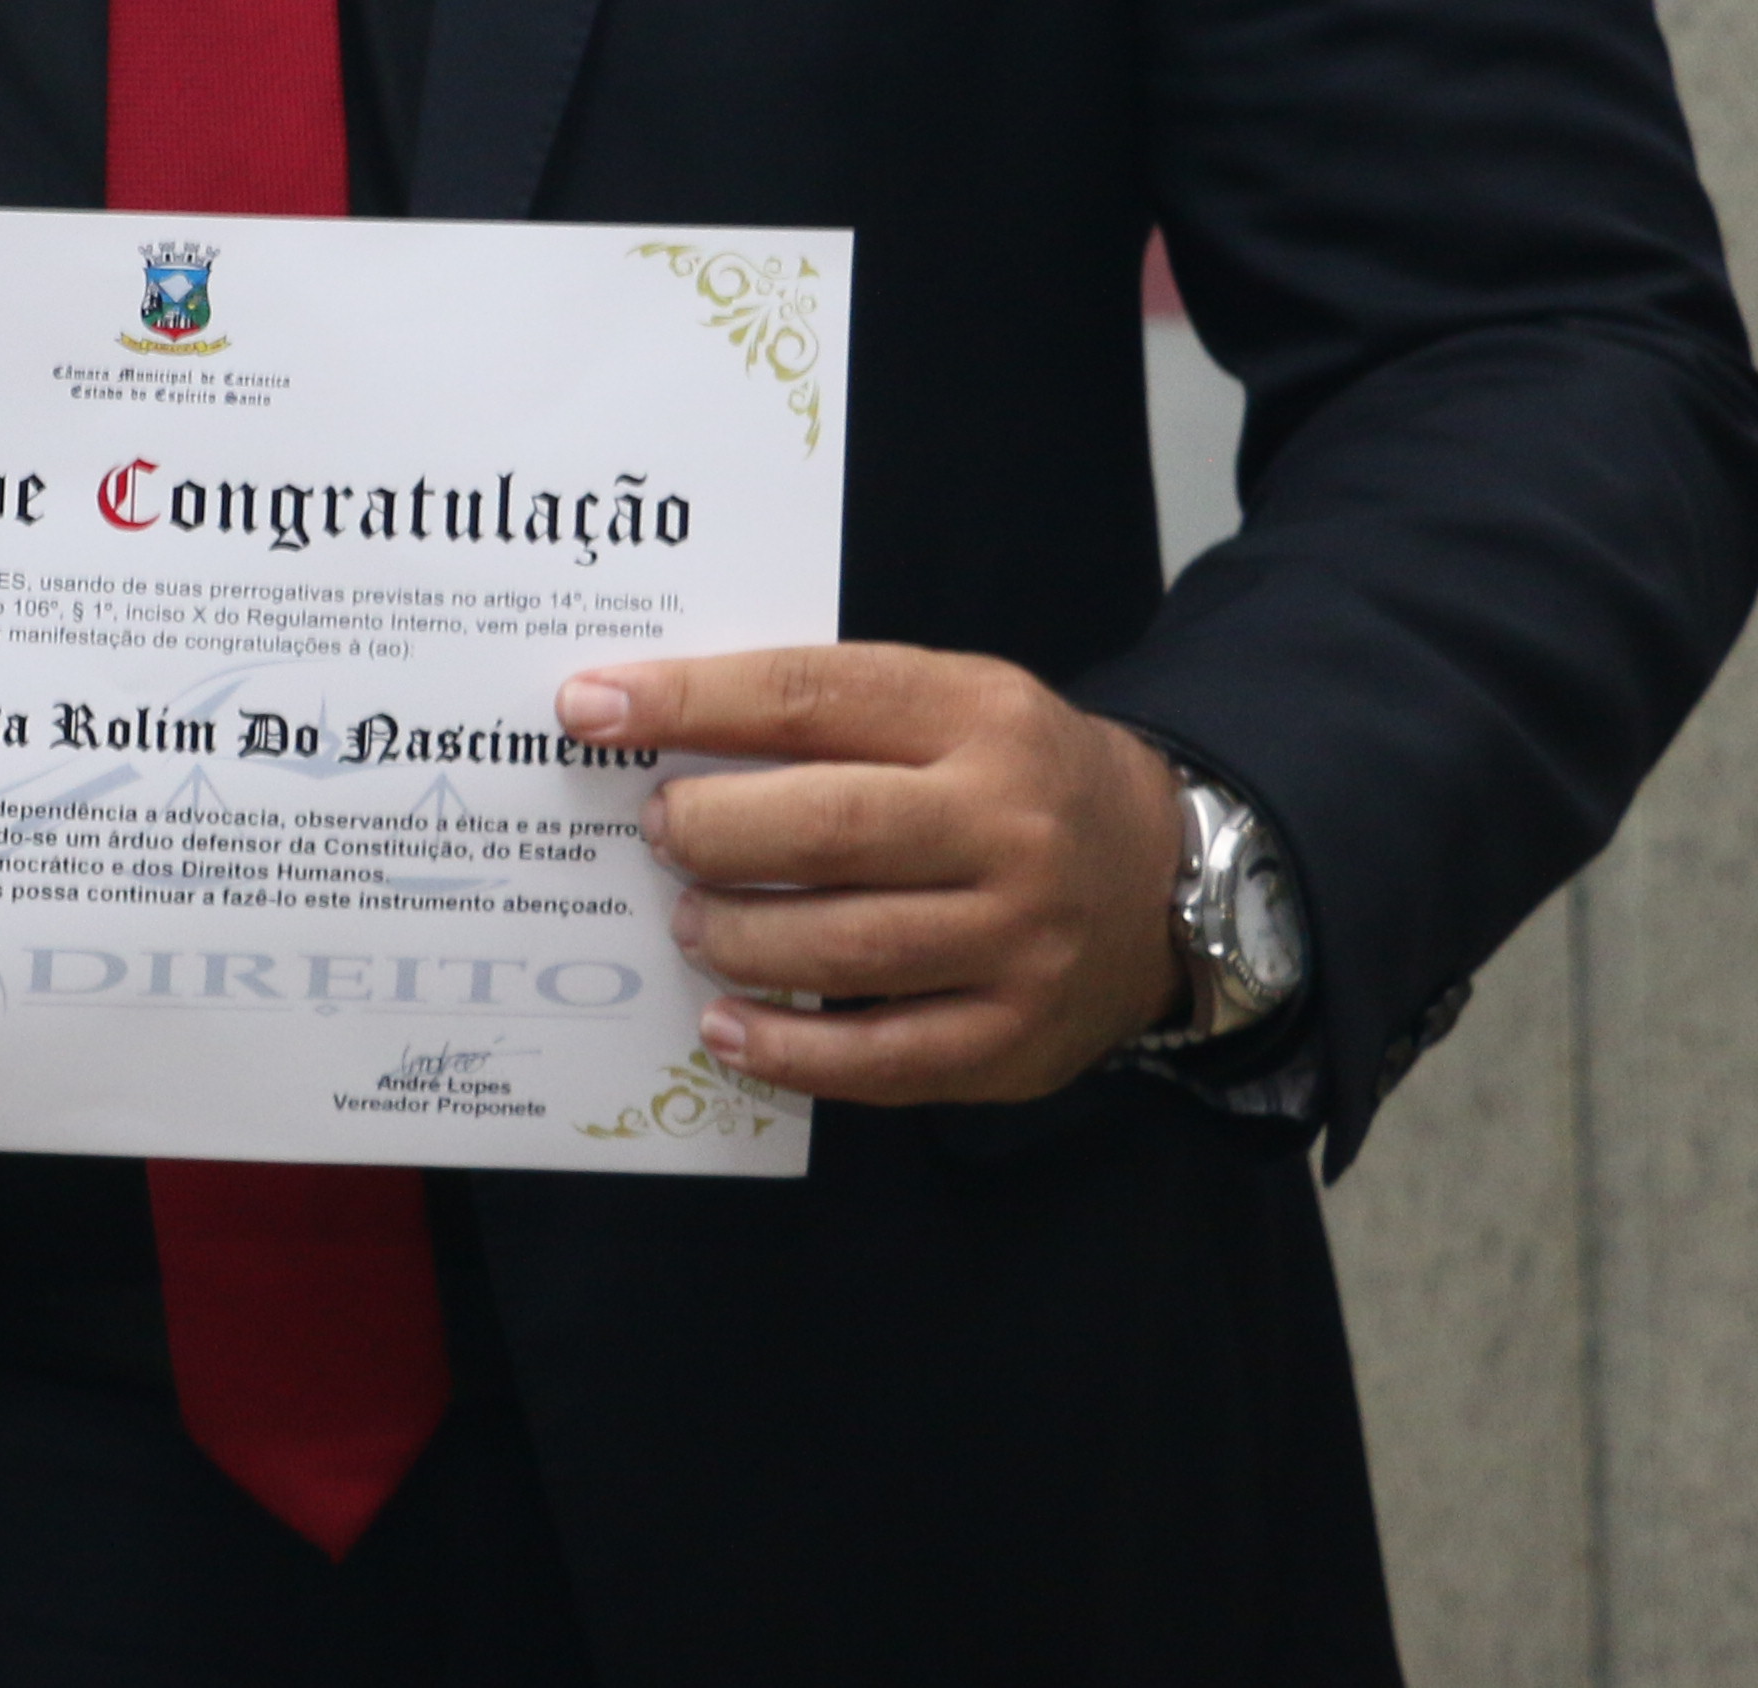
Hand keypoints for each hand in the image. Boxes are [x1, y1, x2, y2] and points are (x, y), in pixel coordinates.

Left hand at [555, 645, 1187, 1105]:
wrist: (1166, 876)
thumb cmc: (1011, 780)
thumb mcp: (946, 705)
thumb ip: (825, 714)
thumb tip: (652, 723)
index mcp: (978, 715)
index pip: (809, 697)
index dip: (689, 702)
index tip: (591, 708)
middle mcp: (1008, 826)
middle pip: (824, 828)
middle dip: (709, 830)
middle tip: (659, 831)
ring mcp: (1019, 941)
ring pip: (843, 948)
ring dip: (734, 937)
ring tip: (690, 920)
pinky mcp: (1014, 1041)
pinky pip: (878, 1059)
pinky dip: (783, 1048)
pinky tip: (726, 1024)